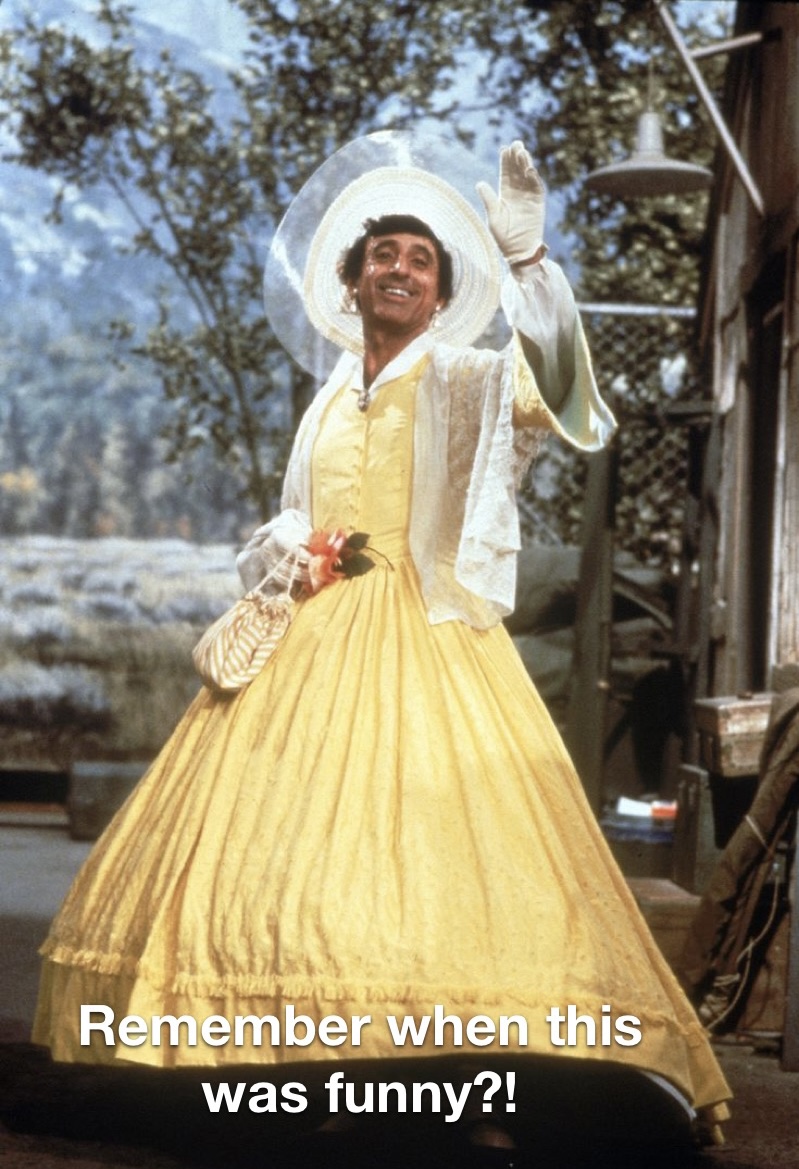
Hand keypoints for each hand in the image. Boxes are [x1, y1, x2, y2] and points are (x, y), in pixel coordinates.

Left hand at [476, 141, 546, 265]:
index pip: (506, 174)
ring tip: (522, 151)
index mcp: (505, 195)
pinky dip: (533, 177)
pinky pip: (537, 187)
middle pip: (517, 171)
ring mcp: (529, 197)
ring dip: (525, 163)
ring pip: (527, 176)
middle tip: (515, 143)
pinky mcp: (538, 203)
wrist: (518, 251)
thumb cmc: (503, 237)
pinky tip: (529, 168)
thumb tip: (479, 183)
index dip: (505, 162)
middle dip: (516, 157)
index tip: (504, 149)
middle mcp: (518, 193)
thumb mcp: (493, 217)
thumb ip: (488, 200)